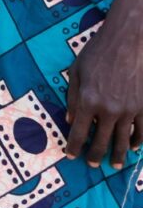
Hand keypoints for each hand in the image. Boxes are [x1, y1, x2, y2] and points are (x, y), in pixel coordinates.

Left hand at [66, 0, 142, 167]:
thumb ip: (72, 99)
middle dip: (96, 155)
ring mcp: (129, 110)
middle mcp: (108, 110)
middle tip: (93, 165)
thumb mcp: (75, 73)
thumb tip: (70, 121)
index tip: (71, 156)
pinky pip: (142, 130)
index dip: (74, 147)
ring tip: (116, 164)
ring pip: (124, 141)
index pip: (79, 133)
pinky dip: (138, 141)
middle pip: (102, 141)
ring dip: (119, 155)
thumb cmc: (96, 54)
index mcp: (88, 102)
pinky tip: (134, 147)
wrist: (126, 43)